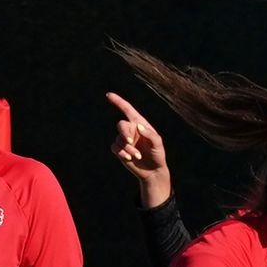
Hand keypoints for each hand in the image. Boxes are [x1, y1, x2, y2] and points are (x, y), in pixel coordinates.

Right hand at [106, 92, 171, 207]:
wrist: (153, 171)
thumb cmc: (158, 155)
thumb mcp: (158, 144)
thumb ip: (150, 134)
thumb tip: (138, 127)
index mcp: (140, 124)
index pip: (127, 110)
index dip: (118, 101)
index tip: (109, 95)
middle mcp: (131, 130)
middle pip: (121, 125)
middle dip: (125, 133)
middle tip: (131, 142)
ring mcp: (124, 140)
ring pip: (118, 140)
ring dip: (127, 148)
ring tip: (137, 156)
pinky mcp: (120, 150)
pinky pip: (114, 148)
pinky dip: (121, 153)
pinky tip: (129, 158)